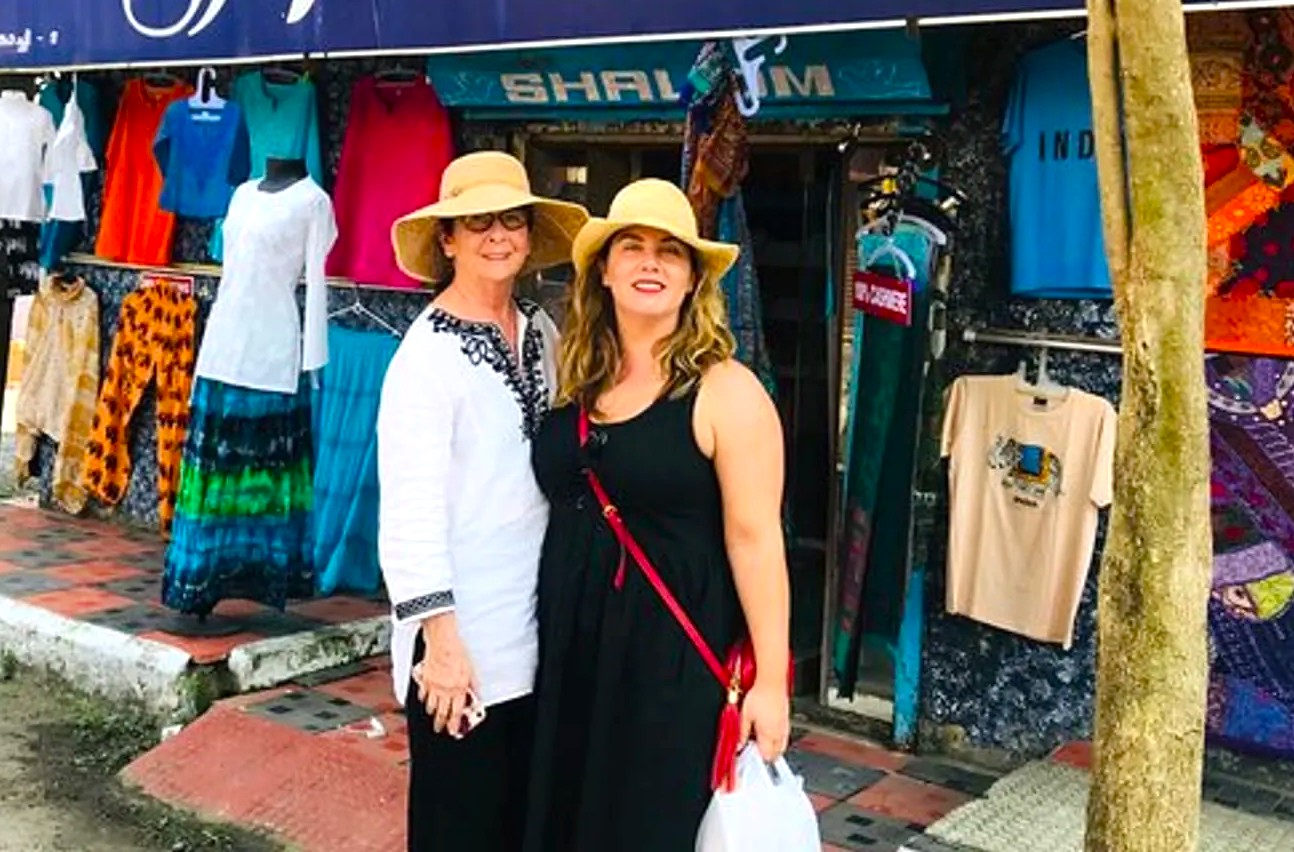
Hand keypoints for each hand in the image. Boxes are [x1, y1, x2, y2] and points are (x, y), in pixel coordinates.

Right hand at [415, 613, 476, 734]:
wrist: (443, 641)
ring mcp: (433, 686)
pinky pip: (422, 694)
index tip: (452, 732)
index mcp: (458, 689)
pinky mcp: (425, 679)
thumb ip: (473, 685)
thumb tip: (477, 695)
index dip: (453, 725)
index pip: (455, 713)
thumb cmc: (458, 651)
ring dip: (432, 712)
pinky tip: (424, 700)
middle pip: (441, 713)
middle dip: (440, 723)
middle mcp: (444, 690)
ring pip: (430, 705)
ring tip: (433, 715)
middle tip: (440, 728)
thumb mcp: (471, 669)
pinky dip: (423, 699)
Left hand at [741, 678, 790, 761]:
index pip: (766, 756)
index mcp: (768, 735)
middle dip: (767, 756)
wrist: (772, 683)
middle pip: (776, 754)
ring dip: (773, 748)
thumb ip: (742, 732)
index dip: (758, 759)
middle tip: (755, 750)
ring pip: (782, 746)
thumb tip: (739, 743)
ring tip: (762, 741)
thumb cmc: (760, 695)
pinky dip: (778, 738)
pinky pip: (785, 735)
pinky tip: (770, 731)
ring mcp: (785, 726)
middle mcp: (779, 733)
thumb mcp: (745, 715)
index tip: (750, 754)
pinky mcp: (787, 719)